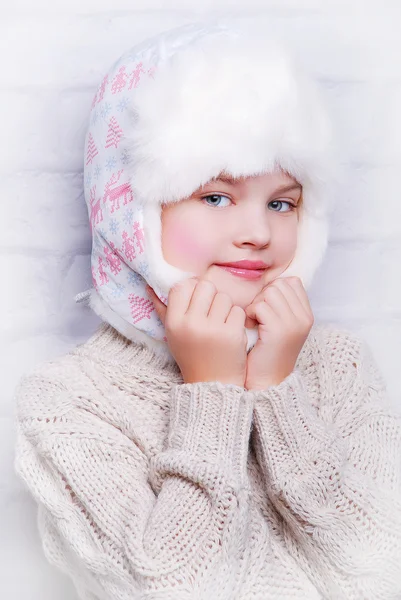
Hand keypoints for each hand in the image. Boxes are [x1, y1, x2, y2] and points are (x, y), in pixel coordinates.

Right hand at [146, 278, 247, 386]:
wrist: (212, 383)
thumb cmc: (190, 355)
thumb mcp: (172, 334)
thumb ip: (162, 309)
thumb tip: (150, 286)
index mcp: (174, 323)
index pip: (182, 287)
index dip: (191, 288)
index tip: (196, 298)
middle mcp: (192, 324)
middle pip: (206, 286)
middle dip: (210, 295)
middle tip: (210, 310)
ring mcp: (214, 329)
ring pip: (224, 297)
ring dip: (224, 307)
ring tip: (219, 322)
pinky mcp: (233, 334)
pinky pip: (238, 310)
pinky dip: (235, 319)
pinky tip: (229, 330)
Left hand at [244, 276, 313, 390]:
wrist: (268, 381)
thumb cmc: (269, 353)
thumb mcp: (283, 327)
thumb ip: (283, 306)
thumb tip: (272, 283)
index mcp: (307, 315)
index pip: (292, 282)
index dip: (274, 291)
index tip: (268, 308)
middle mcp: (304, 318)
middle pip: (279, 285)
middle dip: (263, 296)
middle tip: (258, 316)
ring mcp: (293, 324)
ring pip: (269, 293)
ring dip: (256, 304)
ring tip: (255, 321)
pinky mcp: (278, 330)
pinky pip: (260, 306)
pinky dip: (250, 314)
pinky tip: (251, 326)